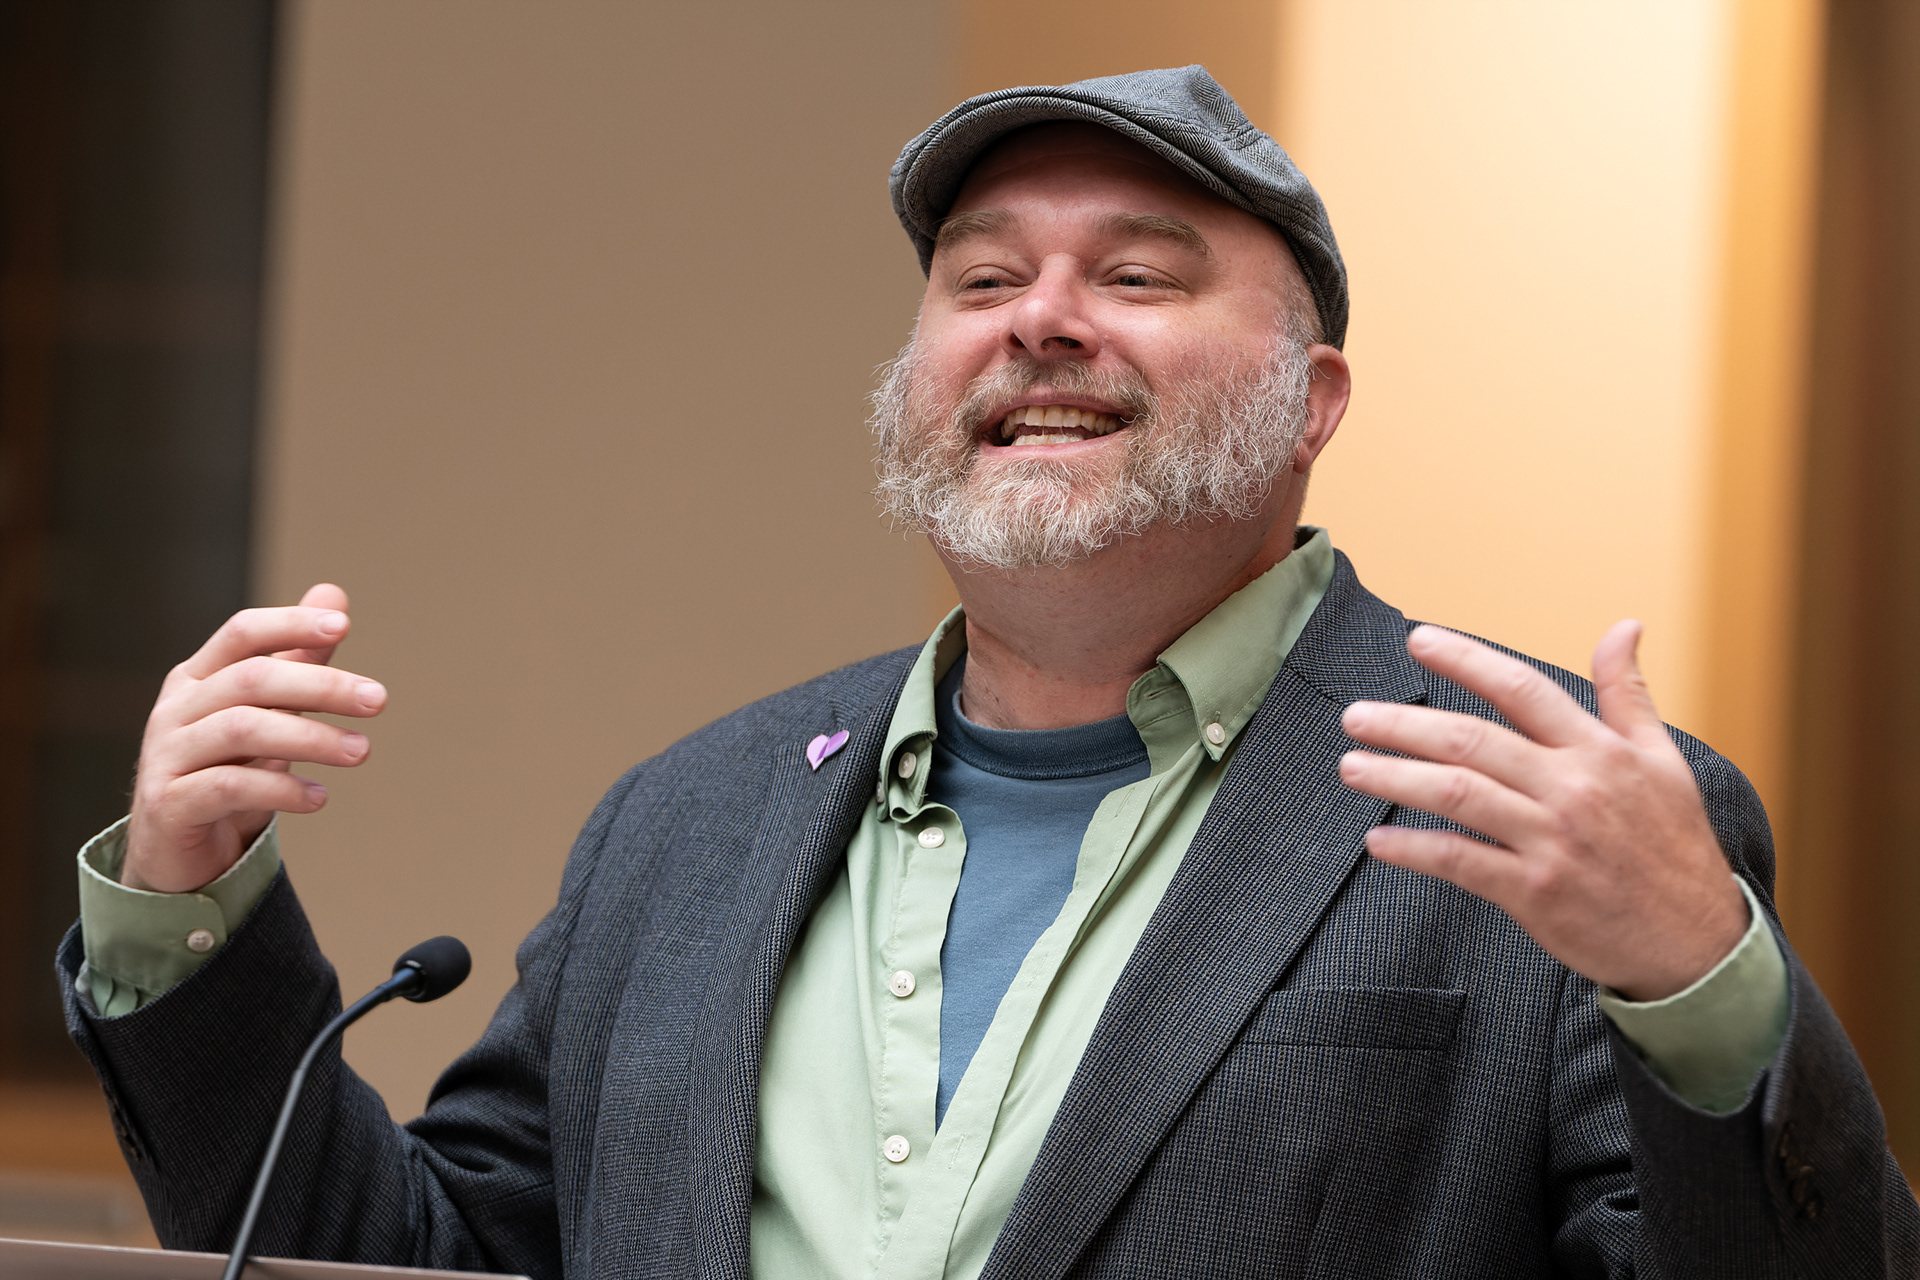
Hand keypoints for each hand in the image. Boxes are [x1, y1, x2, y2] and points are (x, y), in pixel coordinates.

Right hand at [124, 584, 386, 893]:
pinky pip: (229, 787)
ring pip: (243, 730)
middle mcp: (176, 709)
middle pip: (252, 680)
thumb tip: (334, 593)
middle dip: (322, 685)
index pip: (242, 632)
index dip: (290, 624)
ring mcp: (167, 756)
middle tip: (378, 700)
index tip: (344, 625)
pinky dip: (282, 789)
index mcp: (198, 677)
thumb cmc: (226, 768)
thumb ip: (297, 658)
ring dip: (311, 738)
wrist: (176, 849)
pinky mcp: (170, 804)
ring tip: (362, 751)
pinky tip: (320, 797)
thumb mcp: (265, 712)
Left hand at [1337, 621, 1746, 1000]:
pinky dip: (1412, 849)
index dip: (1465, 659)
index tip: (1418, 640)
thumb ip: (1629, 693)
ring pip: (1455, 794)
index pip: (1520, 688)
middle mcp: (1571, 789)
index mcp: (1599, 751)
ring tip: (1351, 767)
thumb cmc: (1674, 848)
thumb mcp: (1663, 761)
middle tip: (1356, 716)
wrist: (1698, 944)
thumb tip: (1624, 626)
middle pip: (1470, 740)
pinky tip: (1378, 841)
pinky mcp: (1533, 893)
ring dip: (1393, 777)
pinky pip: (1458, 861)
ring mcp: (1550, 841)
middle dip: (1403, 724)